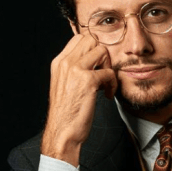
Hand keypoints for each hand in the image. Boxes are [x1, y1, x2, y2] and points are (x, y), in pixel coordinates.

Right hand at [41, 34, 117, 166]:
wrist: (62, 132)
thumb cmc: (66, 114)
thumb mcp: (65, 86)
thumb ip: (74, 71)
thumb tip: (92, 63)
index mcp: (59, 62)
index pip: (79, 38)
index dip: (93, 50)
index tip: (97, 67)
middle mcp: (65, 62)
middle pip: (91, 40)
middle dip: (103, 55)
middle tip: (103, 74)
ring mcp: (75, 70)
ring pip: (102, 51)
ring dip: (109, 67)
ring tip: (105, 85)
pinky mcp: (87, 81)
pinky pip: (109, 72)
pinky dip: (112, 84)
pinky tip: (107, 96)